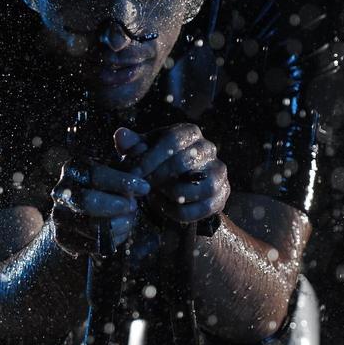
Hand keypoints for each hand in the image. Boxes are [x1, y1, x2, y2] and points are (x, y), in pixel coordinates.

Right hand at [49, 158, 151, 256]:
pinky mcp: (62, 237)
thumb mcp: (118, 168)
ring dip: (118, 224)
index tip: (145, 188)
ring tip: (129, 219)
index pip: (96, 174)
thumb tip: (134, 141)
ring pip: (91, 225)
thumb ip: (129, 155)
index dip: (123, 181)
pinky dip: (110, 240)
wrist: (82, 212)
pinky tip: (120, 231)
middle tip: (134, 206)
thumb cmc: (107, 186)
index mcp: (74, 169)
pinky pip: (90, 244)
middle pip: (87, 201)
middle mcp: (61, 191)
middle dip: (116, 205)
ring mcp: (59, 215)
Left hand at [113, 125, 229, 226]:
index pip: (171, 140)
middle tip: (142, 188)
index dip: (150, 158)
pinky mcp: (222, 193)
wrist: (178, 187)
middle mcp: (208, 148)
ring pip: (198, 186)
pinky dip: (180, 211)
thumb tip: (121, 135)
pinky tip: (164, 208)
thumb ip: (132, 146)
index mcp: (188, 132)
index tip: (133, 173)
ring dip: (171, 195)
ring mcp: (218, 171)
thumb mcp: (143, 153)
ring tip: (154, 197)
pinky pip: (203, 207)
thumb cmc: (156, 165)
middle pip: (183, 162)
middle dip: (158, 177)